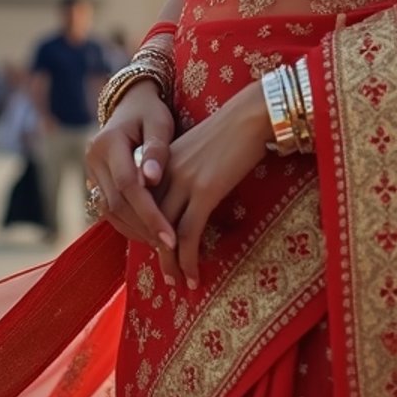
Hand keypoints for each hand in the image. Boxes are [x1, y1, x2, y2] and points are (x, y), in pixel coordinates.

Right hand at [85, 82, 176, 248]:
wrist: (130, 103)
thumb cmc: (151, 112)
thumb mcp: (159, 123)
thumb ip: (157, 149)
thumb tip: (152, 179)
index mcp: (108, 142)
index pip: (127, 185)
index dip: (148, 213)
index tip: (171, 235)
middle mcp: (93, 159)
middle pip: (116, 203)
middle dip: (144, 226)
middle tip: (171, 245)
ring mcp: (90, 171)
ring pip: (110, 211)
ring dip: (136, 230)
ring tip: (163, 243)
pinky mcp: (95, 181)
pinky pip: (110, 209)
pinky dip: (129, 224)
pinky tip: (149, 233)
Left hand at [155, 81, 271, 290]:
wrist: (253, 114)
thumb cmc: (232, 131)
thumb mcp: (198, 150)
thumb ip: (185, 171)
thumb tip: (187, 199)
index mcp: (161, 160)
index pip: (144, 204)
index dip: (148, 232)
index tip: (158, 251)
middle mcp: (165, 172)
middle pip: (149, 221)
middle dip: (155, 252)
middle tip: (165, 275)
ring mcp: (183, 181)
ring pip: (165, 232)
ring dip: (170, 263)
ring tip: (178, 283)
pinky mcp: (205, 191)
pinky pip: (189, 234)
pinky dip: (188, 259)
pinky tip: (194, 276)